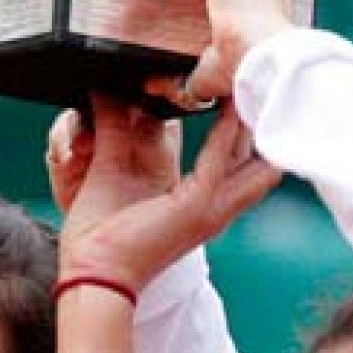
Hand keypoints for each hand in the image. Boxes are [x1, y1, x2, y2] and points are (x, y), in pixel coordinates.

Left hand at [54, 96, 279, 292]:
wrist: (91, 273)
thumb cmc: (99, 235)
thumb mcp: (112, 168)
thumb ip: (115, 126)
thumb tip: (105, 89)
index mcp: (202, 203)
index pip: (244, 163)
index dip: (248, 129)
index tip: (242, 91)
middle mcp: (216, 206)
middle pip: (259, 158)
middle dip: (261, 121)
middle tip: (257, 79)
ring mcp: (211, 208)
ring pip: (250, 157)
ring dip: (249, 120)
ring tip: (248, 82)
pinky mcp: (197, 205)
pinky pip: (220, 159)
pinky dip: (225, 130)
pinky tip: (226, 104)